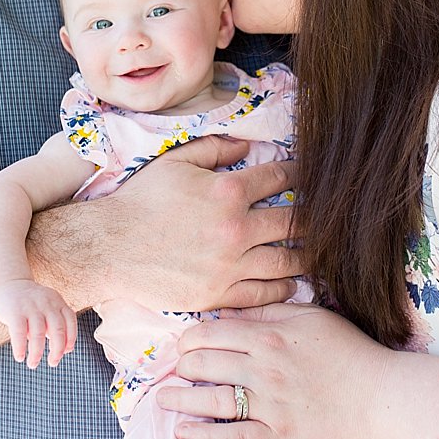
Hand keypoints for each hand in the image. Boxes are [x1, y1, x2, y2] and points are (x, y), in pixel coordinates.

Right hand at [0, 278, 76, 367]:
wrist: (8, 285)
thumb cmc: (31, 304)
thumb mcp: (47, 308)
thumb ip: (55, 325)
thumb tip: (65, 350)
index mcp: (57, 301)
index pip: (70, 321)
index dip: (70, 338)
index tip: (66, 352)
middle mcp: (46, 303)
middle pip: (58, 329)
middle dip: (57, 350)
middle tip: (53, 363)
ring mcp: (30, 306)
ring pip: (39, 333)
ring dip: (37, 353)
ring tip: (32, 364)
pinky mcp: (14, 311)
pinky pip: (19, 332)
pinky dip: (20, 347)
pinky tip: (20, 357)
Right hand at [94, 136, 302, 310]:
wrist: (108, 247)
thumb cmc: (140, 201)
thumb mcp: (176, 162)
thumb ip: (215, 149)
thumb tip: (246, 144)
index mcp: (228, 192)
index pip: (279, 178)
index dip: (300, 173)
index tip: (312, 175)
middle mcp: (235, 230)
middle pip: (293, 222)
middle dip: (314, 218)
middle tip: (330, 217)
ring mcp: (229, 266)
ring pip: (285, 262)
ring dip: (307, 256)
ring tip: (321, 253)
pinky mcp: (218, 294)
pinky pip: (262, 294)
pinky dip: (283, 289)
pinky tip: (293, 284)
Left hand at [156, 302, 389, 438]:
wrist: (379, 393)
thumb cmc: (347, 351)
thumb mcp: (310, 317)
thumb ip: (269, 313)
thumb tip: (230, 312)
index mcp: (271, 336)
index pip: (212, 332)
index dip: (190, 337)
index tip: (184, 344)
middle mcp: (265, 369)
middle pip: (205, 363)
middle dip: (182, 365)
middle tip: (174, 369)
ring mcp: (271, 404)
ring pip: (212, 400)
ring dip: (181, 399)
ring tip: (162, 399)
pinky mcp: (279, 434)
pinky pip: (233, 437)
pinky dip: (204, 436)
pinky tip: (182, 432)